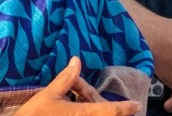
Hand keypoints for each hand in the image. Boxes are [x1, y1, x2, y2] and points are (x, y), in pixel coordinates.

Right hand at [16, 57, 141, 115]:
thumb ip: (67, 79)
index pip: (112, 111)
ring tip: (94, 102)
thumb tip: (76, 60)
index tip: (137, 105)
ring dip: (100, 111)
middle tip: (122, 106)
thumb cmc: (34, 115)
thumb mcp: (49, 95)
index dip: (126, 108)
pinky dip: (88, 114)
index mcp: (83, 114)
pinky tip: (80, 109)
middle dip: (114, 111)